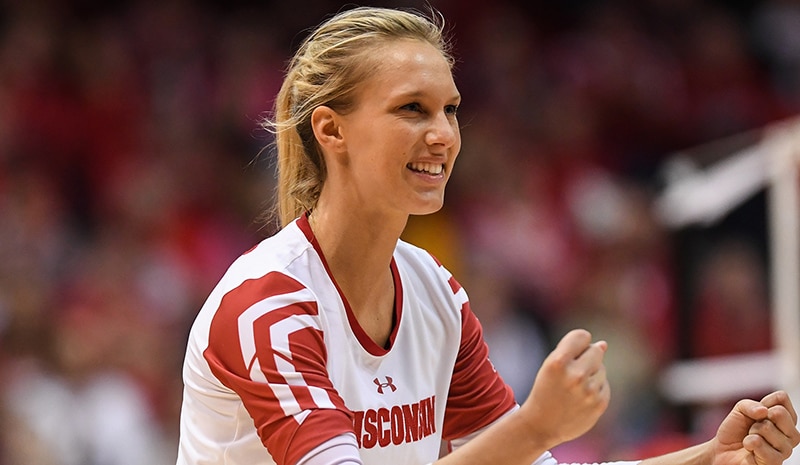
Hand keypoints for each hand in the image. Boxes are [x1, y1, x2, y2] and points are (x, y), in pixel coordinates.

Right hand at [518, 329, 609, 448]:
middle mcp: (575, 375)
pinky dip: (596, 388)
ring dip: (591, 374)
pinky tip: (581, 398)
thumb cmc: (545, 390)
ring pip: (601, 368)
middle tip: (572, 372)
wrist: (541, 425)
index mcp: (558, 362)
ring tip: (574, 389)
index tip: (571, 352)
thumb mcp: (551, 366)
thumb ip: (575, 351)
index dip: (578, 342)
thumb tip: (604, 345)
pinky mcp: (599, 404)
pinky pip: (605, 384)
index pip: (582, 336)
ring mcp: (589, 391)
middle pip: (596, 350)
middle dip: (587, 357)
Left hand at [713, 390, 799, 464]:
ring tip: (750, 439)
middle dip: (758, 418)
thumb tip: (764, 411)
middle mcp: (790, 434)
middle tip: (753, 428)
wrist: (723, 450)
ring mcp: (785, 450)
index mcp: (786, 419)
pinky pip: (760, 443)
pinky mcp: (775, 462)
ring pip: (767, 427)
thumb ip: (751, 405)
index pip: (782, 398)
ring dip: (752, 432)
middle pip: (779, 412)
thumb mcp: (740, 409)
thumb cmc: (736, 430)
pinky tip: (750, 448)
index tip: (756, 413)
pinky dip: (748, 442)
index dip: (763, 401)